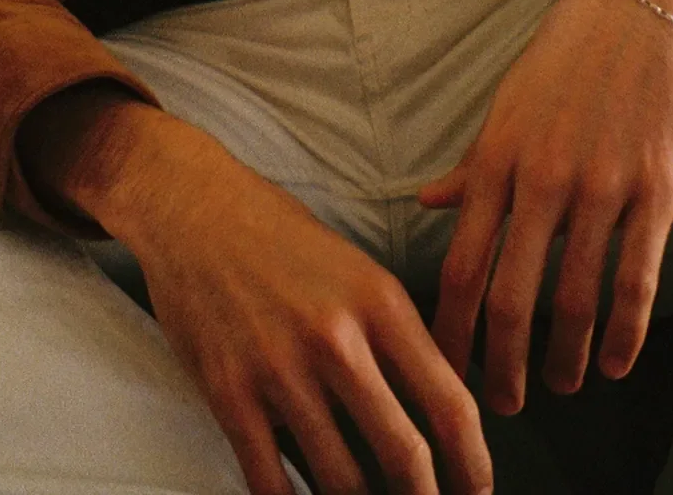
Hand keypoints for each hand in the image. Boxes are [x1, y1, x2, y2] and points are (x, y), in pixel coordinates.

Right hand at [20, 90, 492, 494]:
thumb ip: (396, 335)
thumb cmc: (280, 236)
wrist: (193, 206)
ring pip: (342, 479)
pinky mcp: (229, 391)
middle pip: (405, 455)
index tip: (478, 489)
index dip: (475, 464)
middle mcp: (336, 338)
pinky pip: (270, 480)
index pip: (449, 402)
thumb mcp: (357, 268)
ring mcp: (280, 369)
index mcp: (379, 301)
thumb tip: (437, 407)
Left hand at [419, 0, 672, 415]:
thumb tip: (426, 204)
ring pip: (574, 298)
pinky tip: (613, 364)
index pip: (461, 265)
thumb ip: (474, 165)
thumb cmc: (567, 56)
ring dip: (563, 358)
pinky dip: (623, 333)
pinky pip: (636, 278)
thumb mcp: (508, 105)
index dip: (451, 330)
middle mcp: (542, 176)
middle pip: (511, 296)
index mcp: (497, 157)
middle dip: (501, 364)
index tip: (445, 371)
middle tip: (500, 408)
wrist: (641, 2)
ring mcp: (601, 184)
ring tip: (558, 387)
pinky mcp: (656, 188)